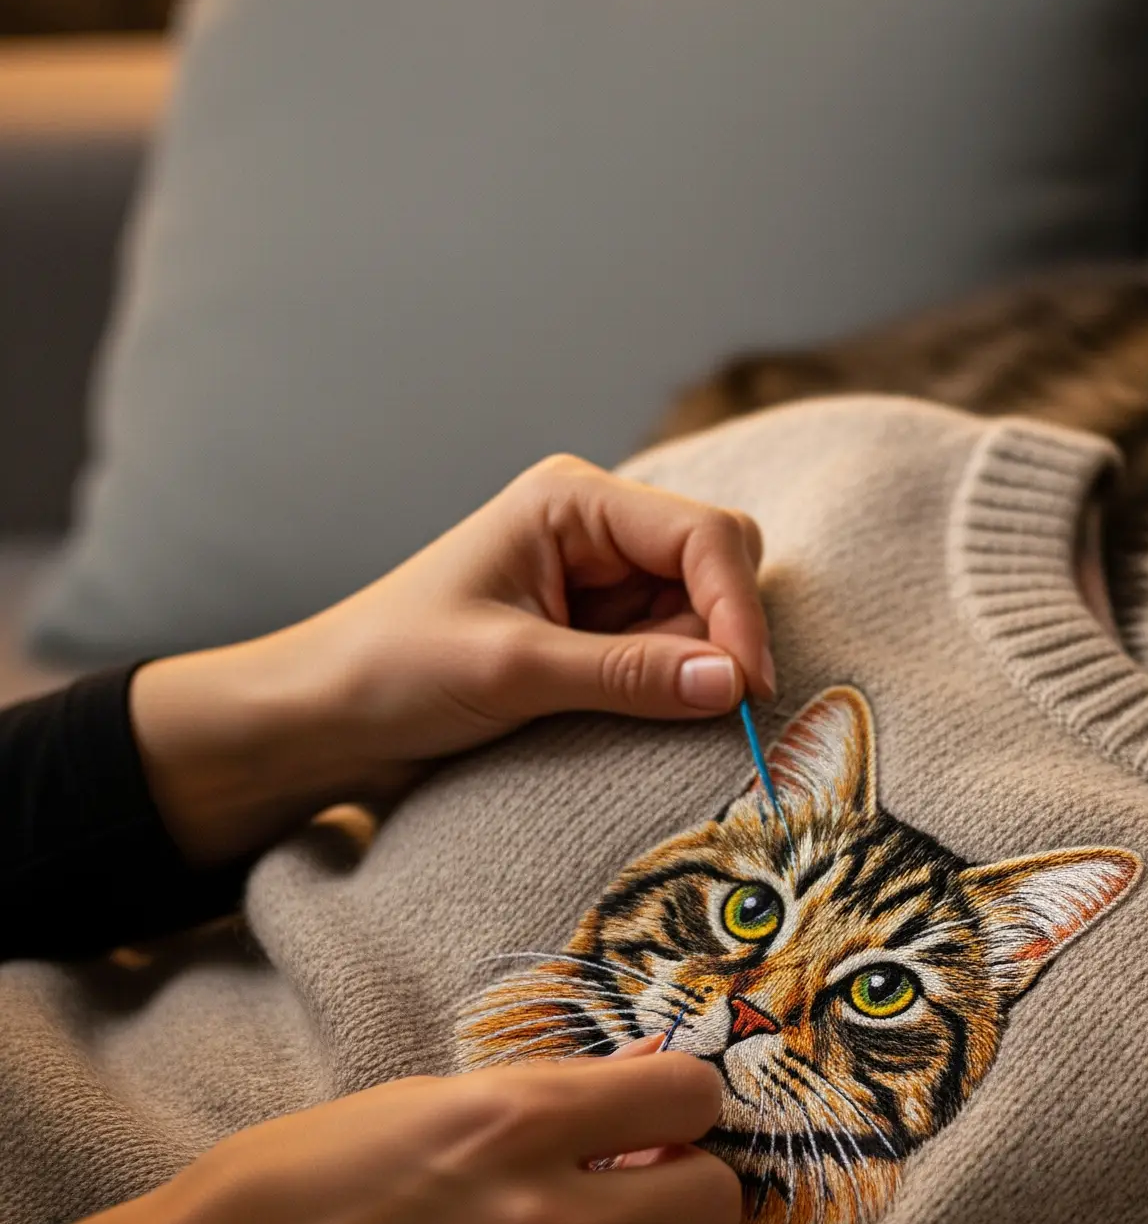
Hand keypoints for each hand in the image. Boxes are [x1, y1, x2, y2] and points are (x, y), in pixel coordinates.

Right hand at [62, 1051, 738, 1223]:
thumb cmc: (291, 1189)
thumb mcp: (415, 1101)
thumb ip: (540, 1100)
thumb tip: (644, 1093)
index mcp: (511, 1122)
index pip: (689, 1097)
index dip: (680, 1104)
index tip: (654, 1120)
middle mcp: (544, 1220)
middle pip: (716, 1199)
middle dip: (686, 1188)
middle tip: (640, 1193)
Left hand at [130, 452, 774, 864]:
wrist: (323, 718)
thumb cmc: (392, 672)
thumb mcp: (513, 672)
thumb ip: (630, 674)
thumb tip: (736, 683)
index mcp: (572, 501)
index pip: (703, 536)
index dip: (738, 610)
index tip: (749, 691)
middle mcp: (596, 529)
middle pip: (717, 565)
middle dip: (723, 635)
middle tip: (705, 710)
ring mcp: (600, 582)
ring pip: (704, 616)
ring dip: (697, 668)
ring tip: (642, 720)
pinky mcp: (597, 634)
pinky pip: (672, 653)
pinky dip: (676, 688)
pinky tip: (644, 722)